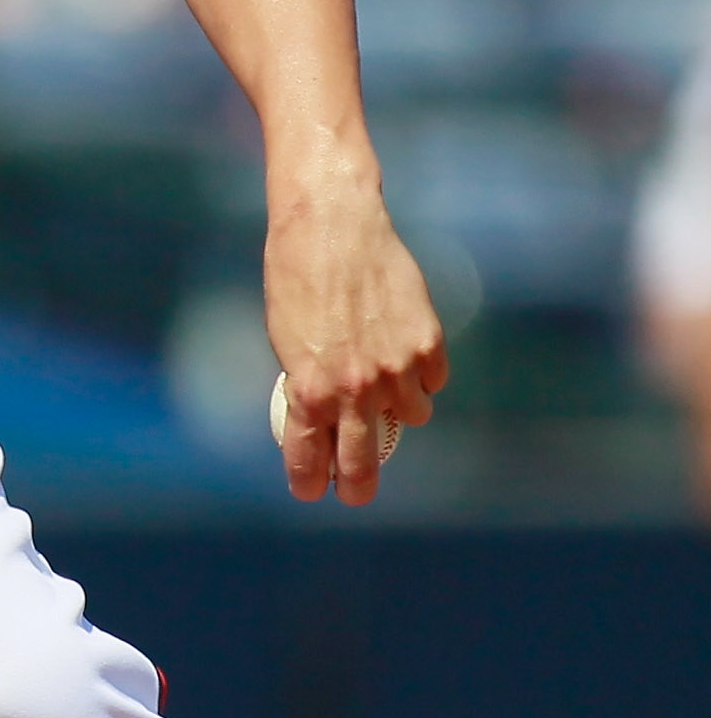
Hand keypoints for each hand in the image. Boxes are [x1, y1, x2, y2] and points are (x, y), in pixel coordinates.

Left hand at [263, 164, 445, 506]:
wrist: (334, 225)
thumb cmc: (297, 275)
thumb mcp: (284, 337)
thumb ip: (307, 381)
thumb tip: (319, 416)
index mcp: (311, 388)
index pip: (310, 455)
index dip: (310, 480)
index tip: (311, 491)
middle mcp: (356, 387)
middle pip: (362, 459)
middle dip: (357, 483)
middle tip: (354, 493)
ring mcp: (396, 368)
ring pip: (410, 418)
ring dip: (398, 413)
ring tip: (382, 392)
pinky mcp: (427, 344)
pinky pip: (432, 382)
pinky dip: (422, 377)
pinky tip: (405, 357)